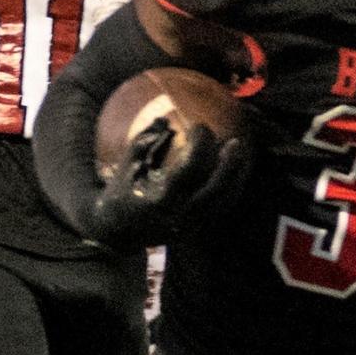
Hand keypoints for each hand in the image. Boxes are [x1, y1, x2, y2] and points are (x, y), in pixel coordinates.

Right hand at [91, 116, 251, 247]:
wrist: (118, 234)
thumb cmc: (120, 194)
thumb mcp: (125, 167)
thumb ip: (143, 142)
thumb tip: (165, 120)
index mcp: (161, 199)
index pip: (192, 167)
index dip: (200, 143)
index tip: (197, 126)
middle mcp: (180, 214)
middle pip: (217, 188)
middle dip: (229, 163)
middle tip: (235, 142)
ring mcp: (191, 225)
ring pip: (225, 200)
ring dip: (235, 175)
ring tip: (237, 152)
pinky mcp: (197, 229)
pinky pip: (222, 207)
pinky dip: (231, 186)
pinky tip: (232, 169)